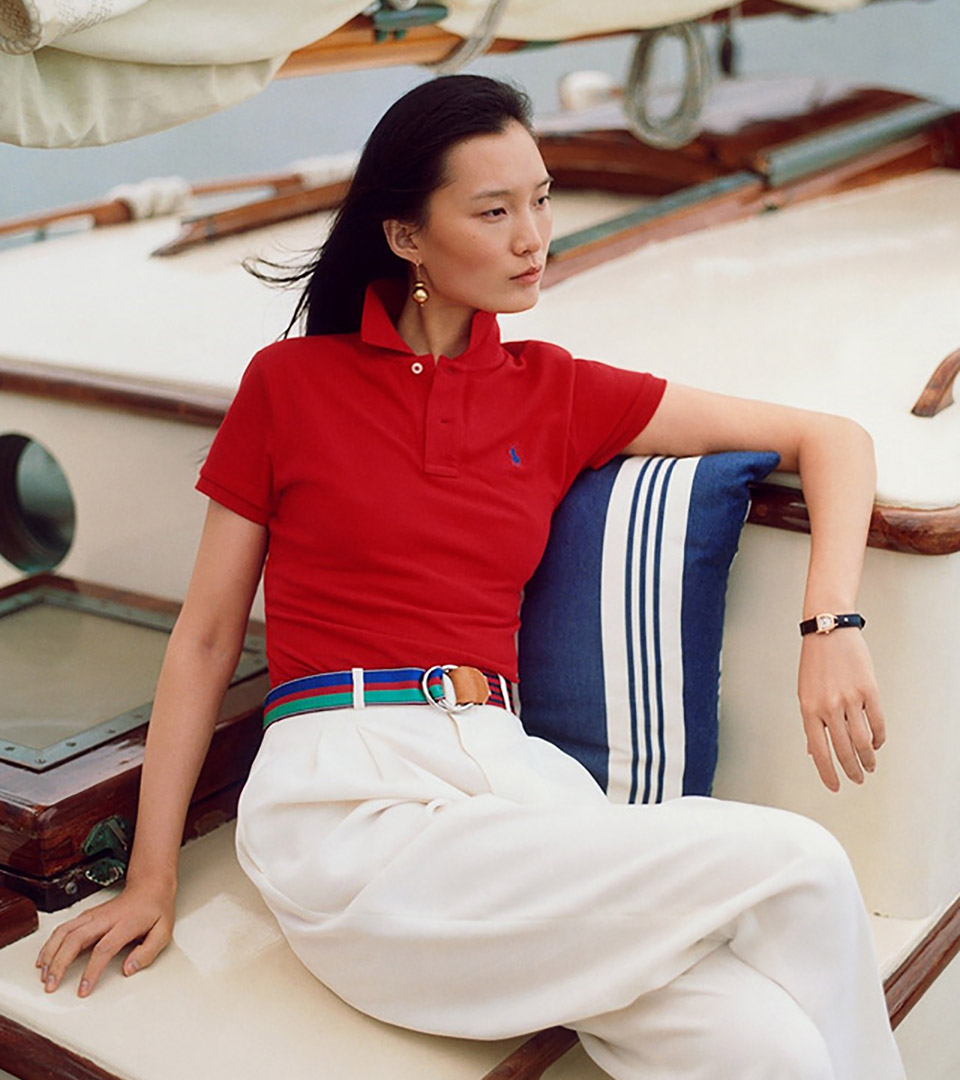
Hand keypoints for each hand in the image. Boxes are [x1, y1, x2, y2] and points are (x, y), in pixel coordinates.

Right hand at [36, 879, 174, 996]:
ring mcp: (94, 915)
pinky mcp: (86, 915)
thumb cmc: (155, 910)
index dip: (91, 971)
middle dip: (60, 964)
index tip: (83, 989)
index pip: (104, 948)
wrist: (149, 887)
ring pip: (65, 932)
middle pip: (76, 939)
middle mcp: (105, 918)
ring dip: (51, 954)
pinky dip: (50, 944)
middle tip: (51, 985)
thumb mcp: (163, 931)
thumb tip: (129, 969)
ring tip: (44, 976)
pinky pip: (63, 928)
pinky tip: (45, 958)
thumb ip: (148, 952)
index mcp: (125, 923)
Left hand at [797, 629, 885, 791]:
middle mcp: (828, 707)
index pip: (819, 751)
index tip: (835, 786)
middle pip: (843, 750)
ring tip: (869, 766)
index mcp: (808, 709)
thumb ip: (811, 722)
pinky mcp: (869, 691)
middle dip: (852, 770)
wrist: (828, 631)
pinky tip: (877, 743)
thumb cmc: (814, 663)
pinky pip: (877, 723)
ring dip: (868, 758)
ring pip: (862, 741)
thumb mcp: (804, 693)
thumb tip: (813, 751)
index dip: (828, 773)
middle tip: (858, 779)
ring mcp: (850, 699)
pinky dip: (879, 738)